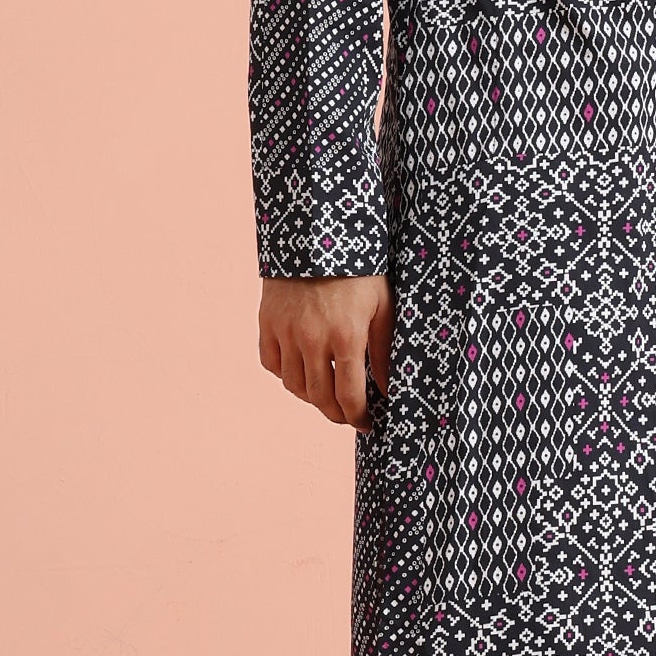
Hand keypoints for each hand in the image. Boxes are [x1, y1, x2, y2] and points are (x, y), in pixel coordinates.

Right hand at [259, 272, 392, 431]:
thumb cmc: (360, 269)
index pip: (349, 396)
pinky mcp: (267, 322)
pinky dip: (286, 375)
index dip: (358, 417)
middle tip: (348, 416)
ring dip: (312, 398)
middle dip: (336, 414)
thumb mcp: (383, 305)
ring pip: (294, 385)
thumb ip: (385, 350)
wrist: (319, 232)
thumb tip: (389, 388)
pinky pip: (271, 364)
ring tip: (327, 395)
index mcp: (346, 336)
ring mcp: (285, 331)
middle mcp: (312, 338)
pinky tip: (302, 372)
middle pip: (319, 398)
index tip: (366, 423)